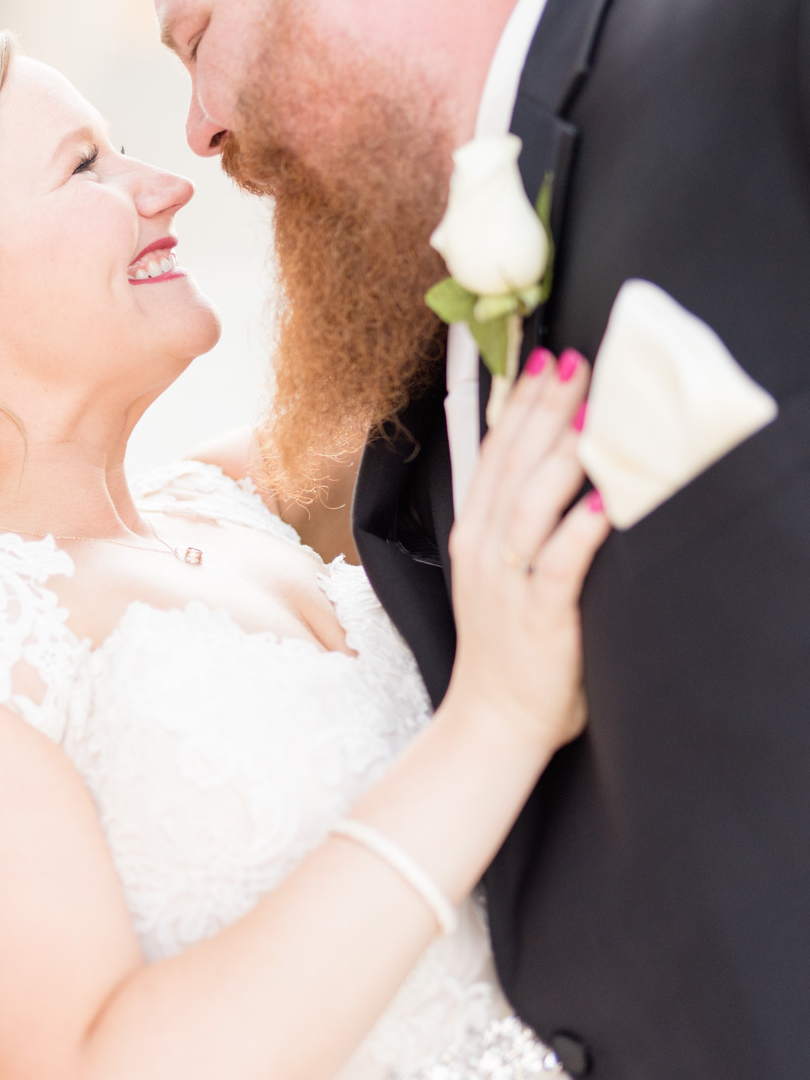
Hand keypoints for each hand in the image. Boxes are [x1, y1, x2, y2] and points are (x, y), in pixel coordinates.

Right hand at [446, 349, 612, 755]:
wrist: (492, 719)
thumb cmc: (508, 647)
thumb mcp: (501, 573)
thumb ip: (521, 525)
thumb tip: (558, 470)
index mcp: (473, 534)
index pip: (494, 453)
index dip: (519, 404)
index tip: (545, 360)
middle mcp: (482, 550)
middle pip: (511, 465)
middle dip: (543, 409)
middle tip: (575, 363)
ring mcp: (505, 583)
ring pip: (529, 504)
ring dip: (561, 455)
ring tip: (591, 414)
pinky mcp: (536, 617)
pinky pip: (557, 565)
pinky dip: (580, 532)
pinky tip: (605, 502)